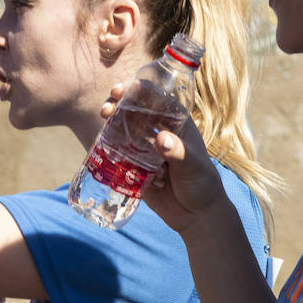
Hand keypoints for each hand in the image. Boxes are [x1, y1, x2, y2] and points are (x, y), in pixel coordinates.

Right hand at [101, 85, 227, 234]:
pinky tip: (100, 140)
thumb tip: (161, 138)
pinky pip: (119, 151)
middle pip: (137, 110)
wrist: (195, 216)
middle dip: (121, 101)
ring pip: (124, 128)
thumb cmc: (202, 185)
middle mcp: (159, 132)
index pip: (159, 100)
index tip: (128, 87)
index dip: (142, 90)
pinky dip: (109, 143)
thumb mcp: (193, 167)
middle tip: (110, 102)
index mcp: (177, 124)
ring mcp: (145, 148)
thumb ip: (179, 153)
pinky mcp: (135, 166)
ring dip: (112, 119)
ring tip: (104, 115)